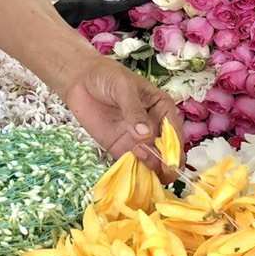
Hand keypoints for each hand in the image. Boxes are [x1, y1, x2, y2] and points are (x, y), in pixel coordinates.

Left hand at [61, 55, 181, 178]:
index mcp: (162, 108)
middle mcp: (154, 126)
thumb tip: (145, 134)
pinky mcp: (121, 148)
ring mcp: (138, 139)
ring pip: (152, 160)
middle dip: (166, 163)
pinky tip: (136, 178)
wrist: (80, 80)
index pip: (173, 130)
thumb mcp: (123, 87)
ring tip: (148, 176)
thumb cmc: (107, 76)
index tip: (172, 161)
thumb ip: (134, 110)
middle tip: (163, 174)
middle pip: (166, 149)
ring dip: (153, 170)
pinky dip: (136, 172)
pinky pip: (132, 163)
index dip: (175, 146)